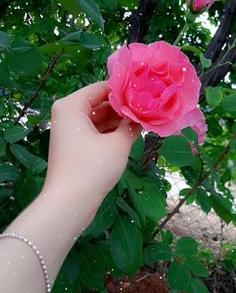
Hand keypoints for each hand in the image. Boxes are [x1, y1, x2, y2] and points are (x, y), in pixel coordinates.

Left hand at [43, 81, 141, 205]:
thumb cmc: (92, 168)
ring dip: (119, 121)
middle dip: (123, 107)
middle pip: (100, 104)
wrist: (70, 203)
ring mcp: (71, 133)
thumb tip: (143, 115)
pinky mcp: (75, 148)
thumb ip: (131, 125)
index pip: (101, 88)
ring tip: (145, 119)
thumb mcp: (118, 144)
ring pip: (99, 120)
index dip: (124, 90)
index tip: (146, 90)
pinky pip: (96, 133)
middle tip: (149, 106)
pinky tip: (132, 133)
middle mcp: (68, 115)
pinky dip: (111, 133)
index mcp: (71, 106)